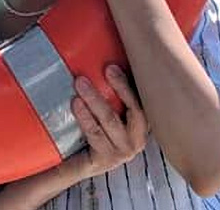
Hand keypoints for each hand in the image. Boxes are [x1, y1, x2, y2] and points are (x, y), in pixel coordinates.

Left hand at [63, 65, 147, 180]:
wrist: (85, 162)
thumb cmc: (102, 129)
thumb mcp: (115, 111)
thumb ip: (116, 91)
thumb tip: (107, 57)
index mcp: (144, 123)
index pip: (142, 101)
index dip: (128, 84)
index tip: (111, 67)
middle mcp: (138, 139)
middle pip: (131, 110)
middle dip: (115, 87)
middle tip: (88, 75)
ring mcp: (123, 151)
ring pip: (109, 121)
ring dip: (94, 101)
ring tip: (79, 85)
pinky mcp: (106, 159)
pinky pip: (95, 135)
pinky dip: (85, 118)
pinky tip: (75, 105)